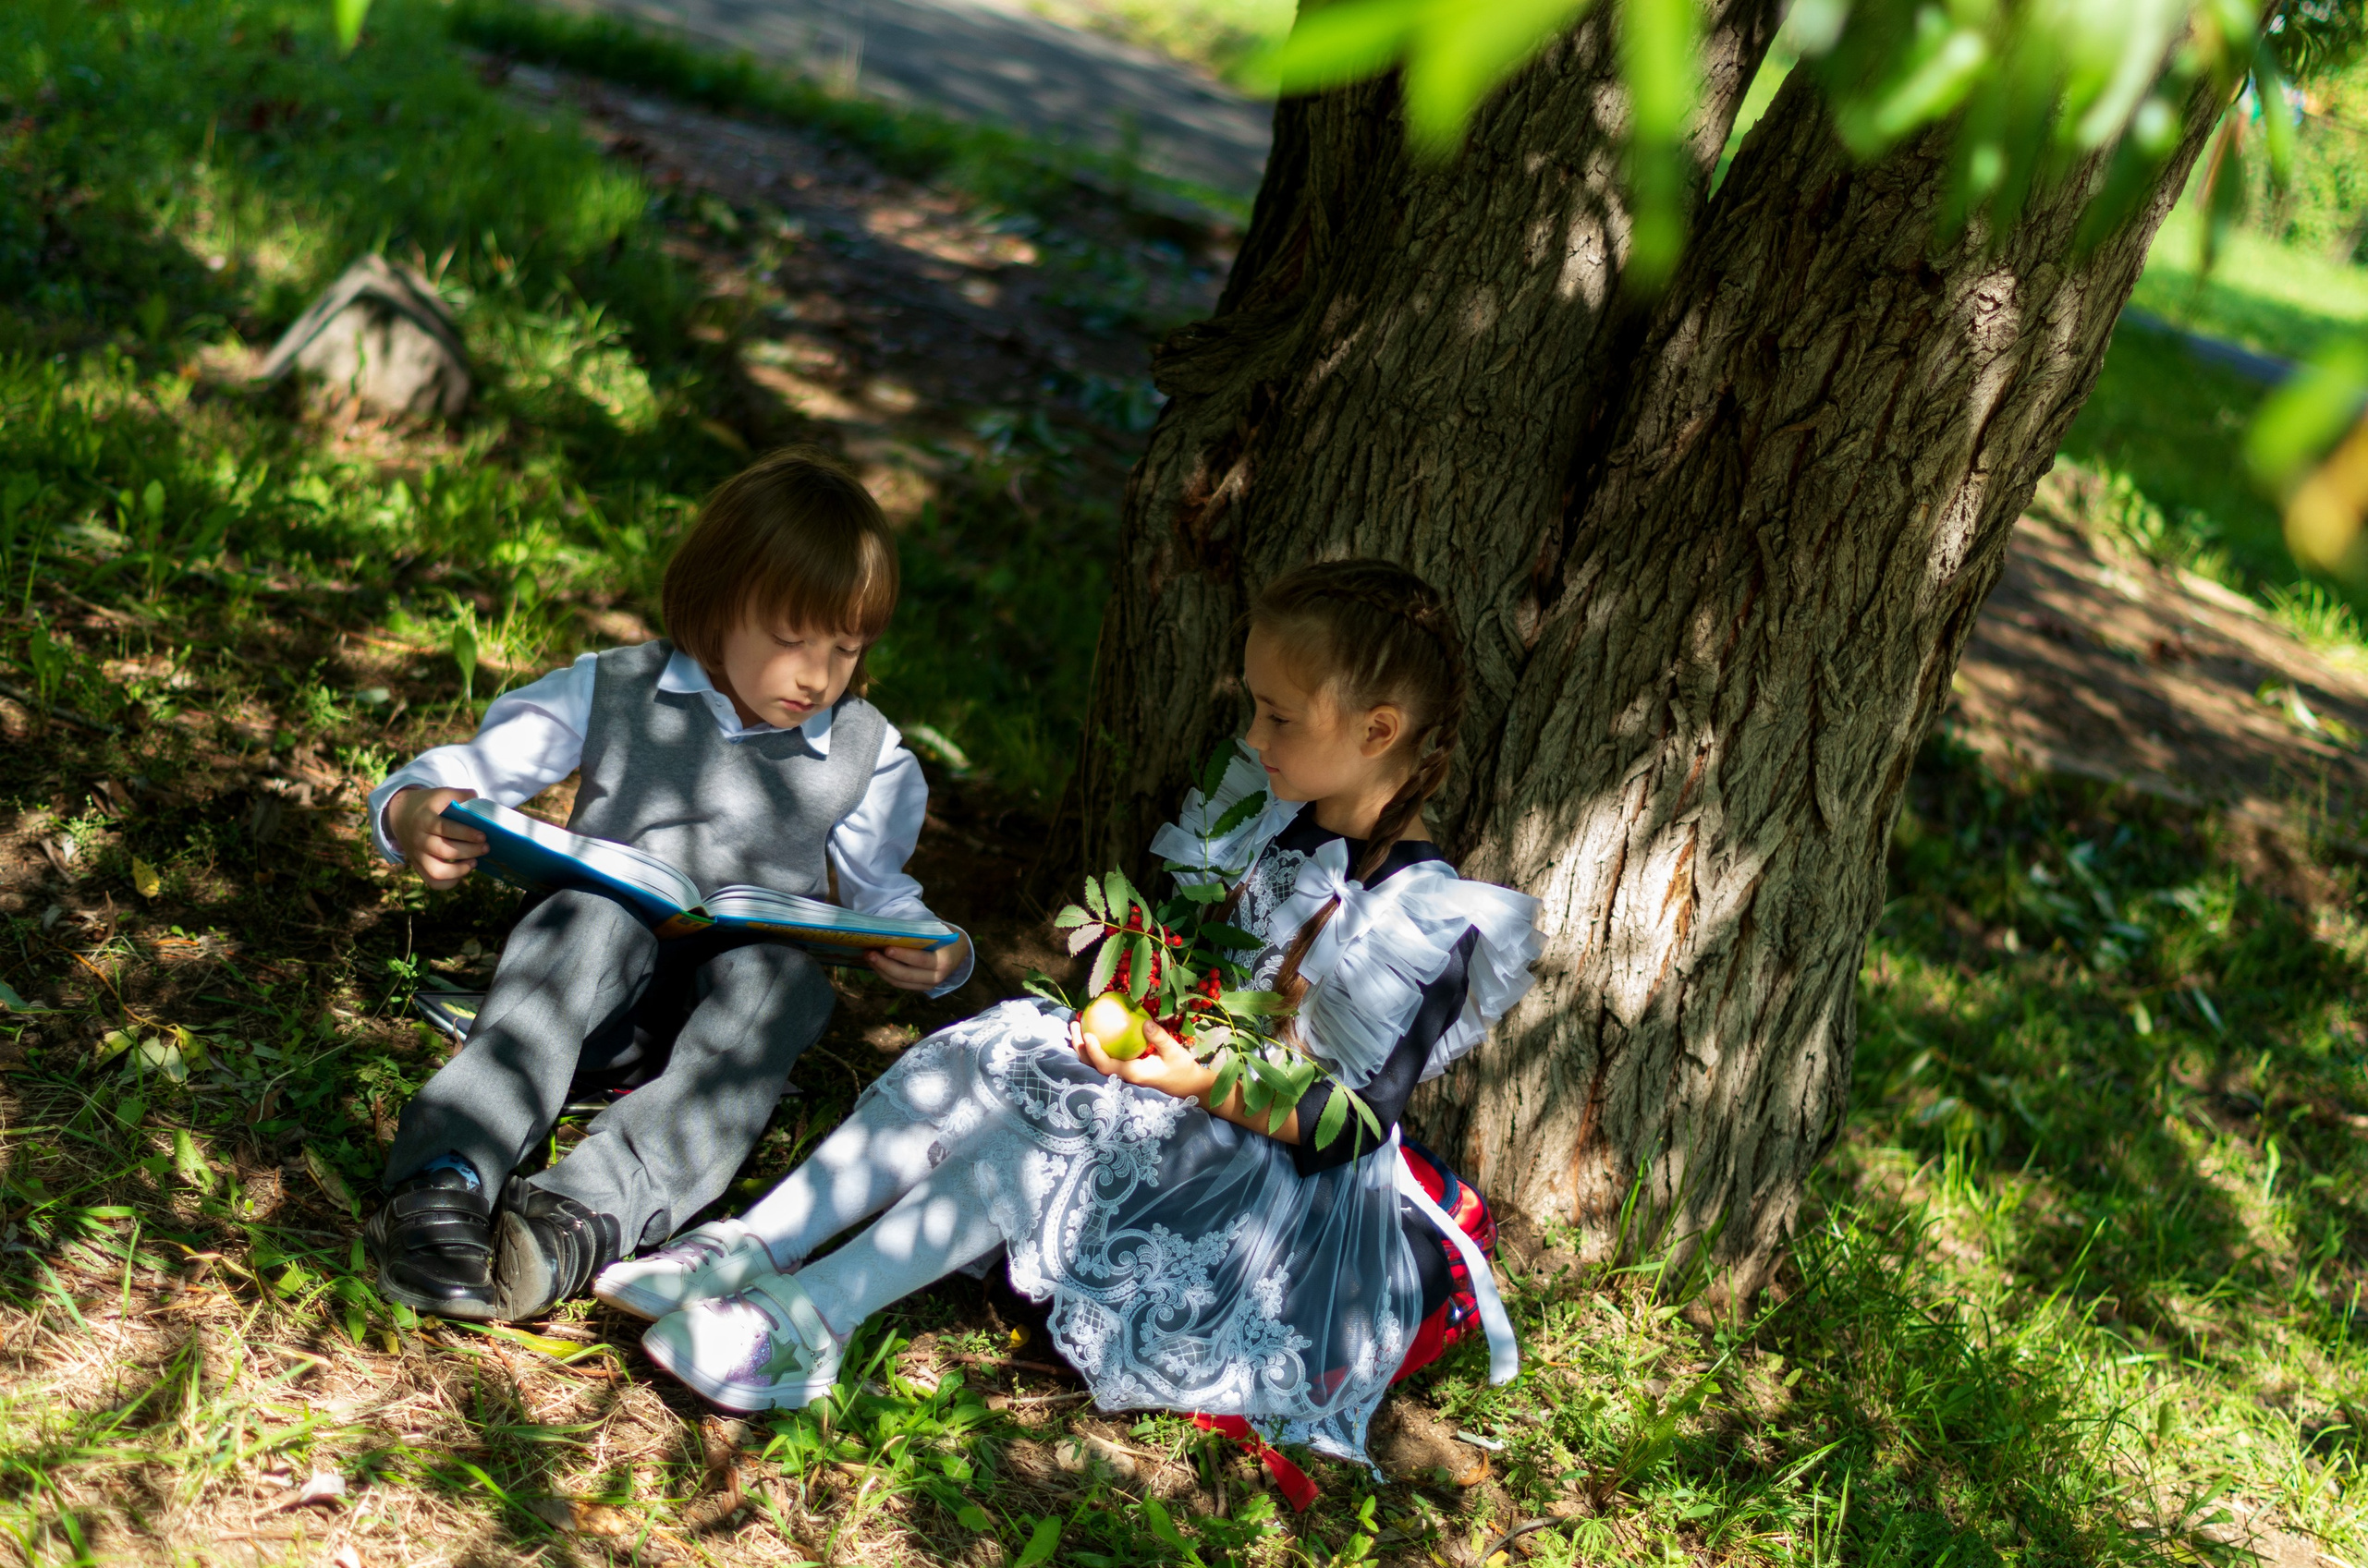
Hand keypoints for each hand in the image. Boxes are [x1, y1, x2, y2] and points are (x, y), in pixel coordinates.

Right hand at [386, 786, 487, 888]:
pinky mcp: (418, 865)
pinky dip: (449, 882)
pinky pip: (432, 881)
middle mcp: (419, 839)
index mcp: (425, 819)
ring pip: (437, 871)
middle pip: (443, 850)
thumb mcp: (440, 794)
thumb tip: (481, 803)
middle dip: (469, 851)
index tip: (482, 835)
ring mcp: (417, 855)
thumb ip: (461, 796)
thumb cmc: (428, 804)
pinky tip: (462, 872)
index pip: (445, 828)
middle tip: (485, 847)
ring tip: (474, 862)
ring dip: (460, 870)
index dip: (466, 833)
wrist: (399, 814)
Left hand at [867, 932, 969, 992]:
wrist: (958, 952)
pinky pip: (899, 983)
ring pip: (900, 981)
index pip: (921, 960)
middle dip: (885, 964)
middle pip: (906, 974)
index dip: (903, 955)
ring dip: (881, 970)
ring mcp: (928, 985)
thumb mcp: (938, 932)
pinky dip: (885, 974)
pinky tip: (876, 964)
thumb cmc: (945, 937)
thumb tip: (893, 929)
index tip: (887, 948)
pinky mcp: (919, 988)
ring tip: (869, 956)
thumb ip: (920, 933)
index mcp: (944, 961)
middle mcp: (937, 977)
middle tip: (870, 953)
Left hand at [1072, 1015, 1216, 1103]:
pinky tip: (1094, 1031)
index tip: (1087, 1035)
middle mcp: (1123, 1077)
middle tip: (1074, 1023)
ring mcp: (1123, 1076)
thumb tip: (1145, 1022)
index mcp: (1133, 1074)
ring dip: (1083, 1047)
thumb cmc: (1181, 1069)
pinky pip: (1104, 1060)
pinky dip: (1095, 1047)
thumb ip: (1159, 1038)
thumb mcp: (1174, 1051)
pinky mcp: (1125, 1071)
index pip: (1106, 1066)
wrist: (1188, 1086)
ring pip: (1096, 1064)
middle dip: (1080, 1047)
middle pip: (1093, 1065)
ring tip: (1077, 1026)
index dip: (1094, 1052)